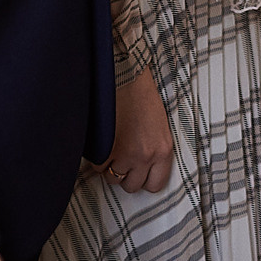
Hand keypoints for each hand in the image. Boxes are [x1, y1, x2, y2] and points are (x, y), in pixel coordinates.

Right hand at [102, 67, 175, 195]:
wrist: (125, 75)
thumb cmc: (141, 94)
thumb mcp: (159, 125)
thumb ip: (153, 150)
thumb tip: (141, 169)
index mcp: (163, 150)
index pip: (155, 185)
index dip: (143, 179)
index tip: (137, 172)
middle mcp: (146, 156)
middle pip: (131, 185)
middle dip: (124, 174)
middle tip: (121, 157)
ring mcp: (125, 154)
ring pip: (112, 178)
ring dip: (109, 166)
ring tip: (110, 147)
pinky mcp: (106, 149)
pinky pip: (98, 166)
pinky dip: (97, 158)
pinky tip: (102, 141)